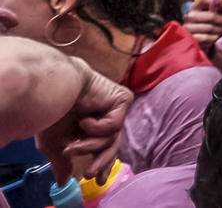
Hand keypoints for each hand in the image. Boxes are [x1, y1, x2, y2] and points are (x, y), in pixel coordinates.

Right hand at [38, 60, 131, 182]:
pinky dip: (97, 128)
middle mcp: (105, 116)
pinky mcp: (122, 99)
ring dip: (90, 146)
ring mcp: (115, 107)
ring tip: (71, 148)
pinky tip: (84, 121)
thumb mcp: (53, 143)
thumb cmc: (50, 111)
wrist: (53, 90)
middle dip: (101, 161)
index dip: (102, 163)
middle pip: (112, 144)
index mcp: (91, 125)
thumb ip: (62, 161)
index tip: (97, 180)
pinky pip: (115, 124)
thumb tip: (63, 182)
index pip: (103, 147)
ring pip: (112, 137)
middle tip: (90, 173)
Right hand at [184, 0, 221, 49]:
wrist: (201, 38)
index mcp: (195, 6)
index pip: (204, 0)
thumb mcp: (218, 12)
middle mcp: (189, 16)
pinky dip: (214, 38)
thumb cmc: (211, 22)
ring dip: (220, 30)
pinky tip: (215, 37)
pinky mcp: (190, 39)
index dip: (217, 2)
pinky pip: (207, 38)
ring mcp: (188, 28)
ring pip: (210, 28)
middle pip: (211, 16)